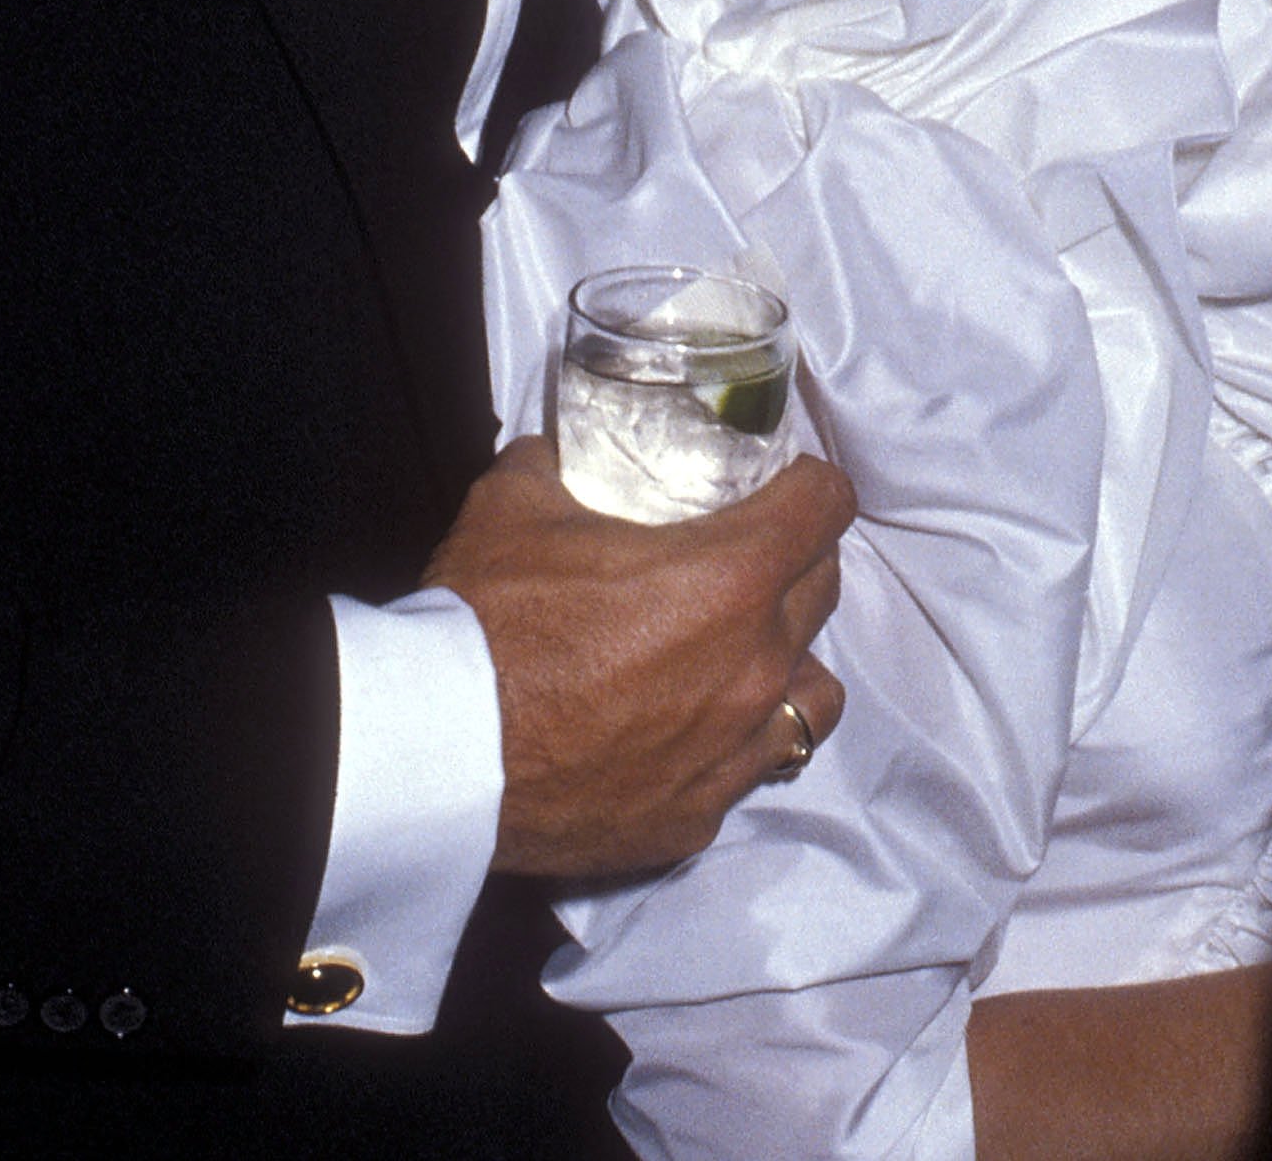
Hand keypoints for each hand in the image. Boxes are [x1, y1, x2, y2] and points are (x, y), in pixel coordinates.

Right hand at [425, 434, 851, 881]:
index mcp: (732, 575)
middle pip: (823, 591)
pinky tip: (679, 729)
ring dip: (787, 660)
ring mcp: (734, 750)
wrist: (444, 753)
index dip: (810, 483)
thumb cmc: (489, 616)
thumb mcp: (516, 499)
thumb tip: (563, 454)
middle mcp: (756, 664)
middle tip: (742, 553)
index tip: (784, 483)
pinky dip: (729, 740)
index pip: (827, 505)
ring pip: (812, 693)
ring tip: (735, 652)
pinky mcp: (698, 816)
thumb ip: (558, 464)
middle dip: (794, 561)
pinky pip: (746, 766)